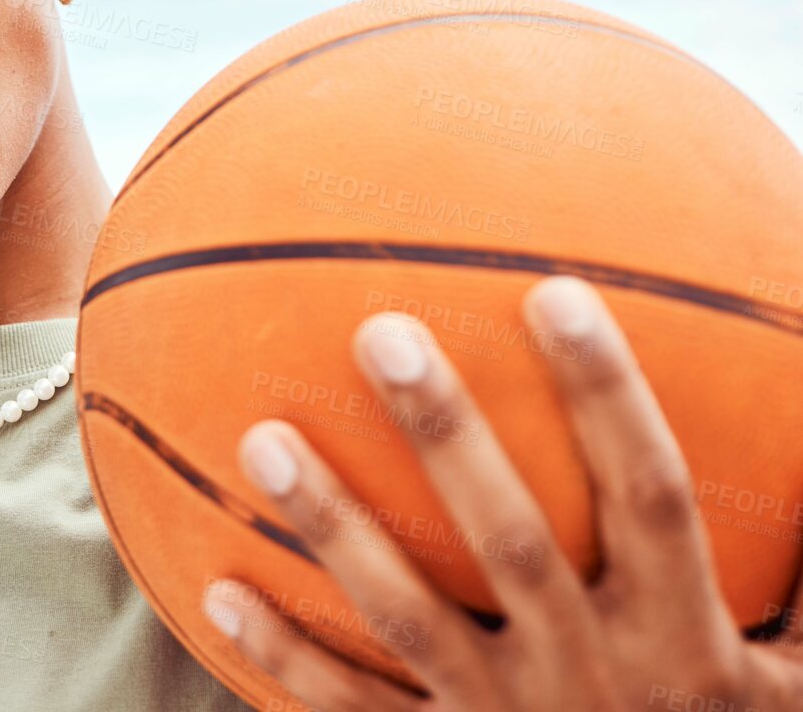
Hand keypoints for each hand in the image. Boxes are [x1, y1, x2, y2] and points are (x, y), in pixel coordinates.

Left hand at [201, 276, 802, 710]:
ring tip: (261, 440)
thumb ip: (800, 576)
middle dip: (447, 436)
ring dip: (334, 529)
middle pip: (510, 538)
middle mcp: (591, 672)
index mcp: (684, 634)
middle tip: (383, 333)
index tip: (554, 291)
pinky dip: (284, 658)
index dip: (609, 397)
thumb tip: (794, 448)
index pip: (651, 493)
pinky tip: (218, 591)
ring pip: (409, 618)